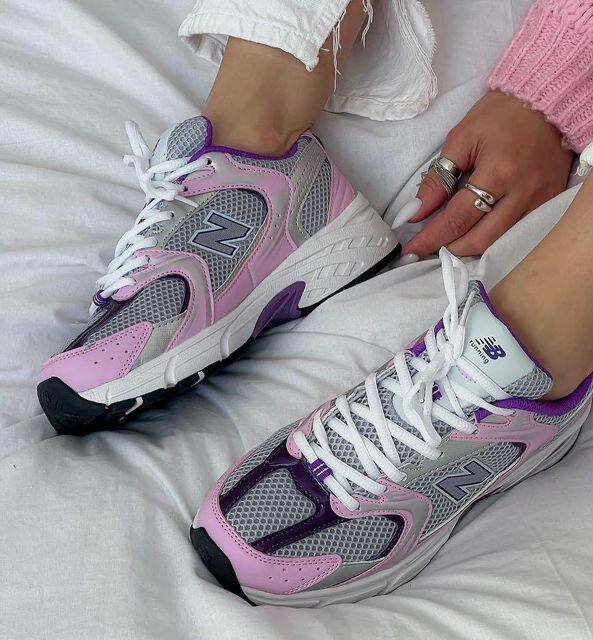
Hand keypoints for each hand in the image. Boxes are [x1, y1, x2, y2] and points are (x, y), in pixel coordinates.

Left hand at [401, 90, 572, 257]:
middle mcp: (523, 192)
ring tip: (450, 243)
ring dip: (471, 247)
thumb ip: (437, 179)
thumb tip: (416, 213)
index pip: (457, 218)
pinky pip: (519, 233)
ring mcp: (541, 200)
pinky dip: (495, 239)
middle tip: (430, 248)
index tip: (411, 250)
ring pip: (500, 242)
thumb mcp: (460, 139)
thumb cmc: (500, 115)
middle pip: (480, 239)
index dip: (431, 237)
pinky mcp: (552, 201)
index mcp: (498, 172)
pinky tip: (477, 234)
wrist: (547, 99)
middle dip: (450, 248)